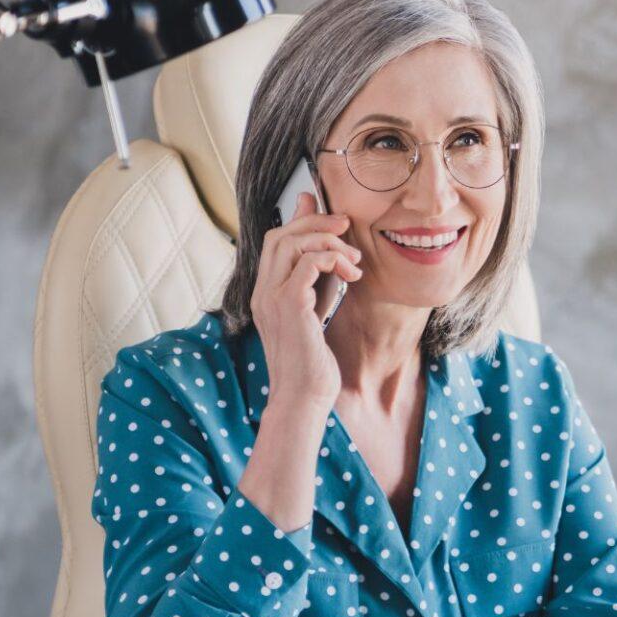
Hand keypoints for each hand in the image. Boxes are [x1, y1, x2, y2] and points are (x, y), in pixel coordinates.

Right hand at [250, 191, 361, 411]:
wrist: (304, 397)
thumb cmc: (313, 361)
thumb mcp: (317, 310)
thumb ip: (319, 279)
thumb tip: (332, 248)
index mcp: (264, 292)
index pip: (274, 240)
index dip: (301, 219)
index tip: (332, 218)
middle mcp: (262, 291)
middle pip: (279, 234)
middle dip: (315, 221)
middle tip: (347, 225)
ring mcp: (271, 298)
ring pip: (291, 242)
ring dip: (328, 240)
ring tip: (354, 260)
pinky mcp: (290, 305)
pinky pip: (308, 263)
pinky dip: (332, 258)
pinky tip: (352, 275)